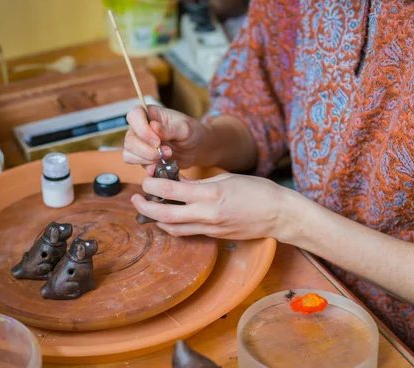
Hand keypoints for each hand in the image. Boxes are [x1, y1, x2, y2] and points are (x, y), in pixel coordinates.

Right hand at [123, 105, 208, 173]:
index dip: (142, 129)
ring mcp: (139, 143)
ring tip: (167, 157)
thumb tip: (153, 127)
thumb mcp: (185, 128)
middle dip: (147, 150)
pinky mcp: (142, 157)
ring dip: (147, 159)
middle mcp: (140, 127)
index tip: (158, 141)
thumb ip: (169, 129)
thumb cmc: (191, 132)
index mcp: (150, 113)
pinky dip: (147, 167)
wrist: (196, 148)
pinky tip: (160, 166)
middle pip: (130, 140)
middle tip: (167, 152)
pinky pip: (135, 164)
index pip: (134, 116)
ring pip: (129, 153)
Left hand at [131, 173, 296, 240]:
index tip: (145, 180)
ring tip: (148, 208)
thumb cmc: (257, 191)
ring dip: (156, 220)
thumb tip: (177, 180)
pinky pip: (187, 232)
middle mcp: (207, 214)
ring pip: (173, 228)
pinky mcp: (214, 236)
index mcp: (211, 194)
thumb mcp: (226, 178)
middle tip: (135, 199)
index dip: (152, 185)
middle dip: (145, 208)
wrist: (279, 214)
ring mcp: (211, 227)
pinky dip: (173, 225)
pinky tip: (169, 217)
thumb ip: (199, 182)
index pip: (171, 190)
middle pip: (165, 215)